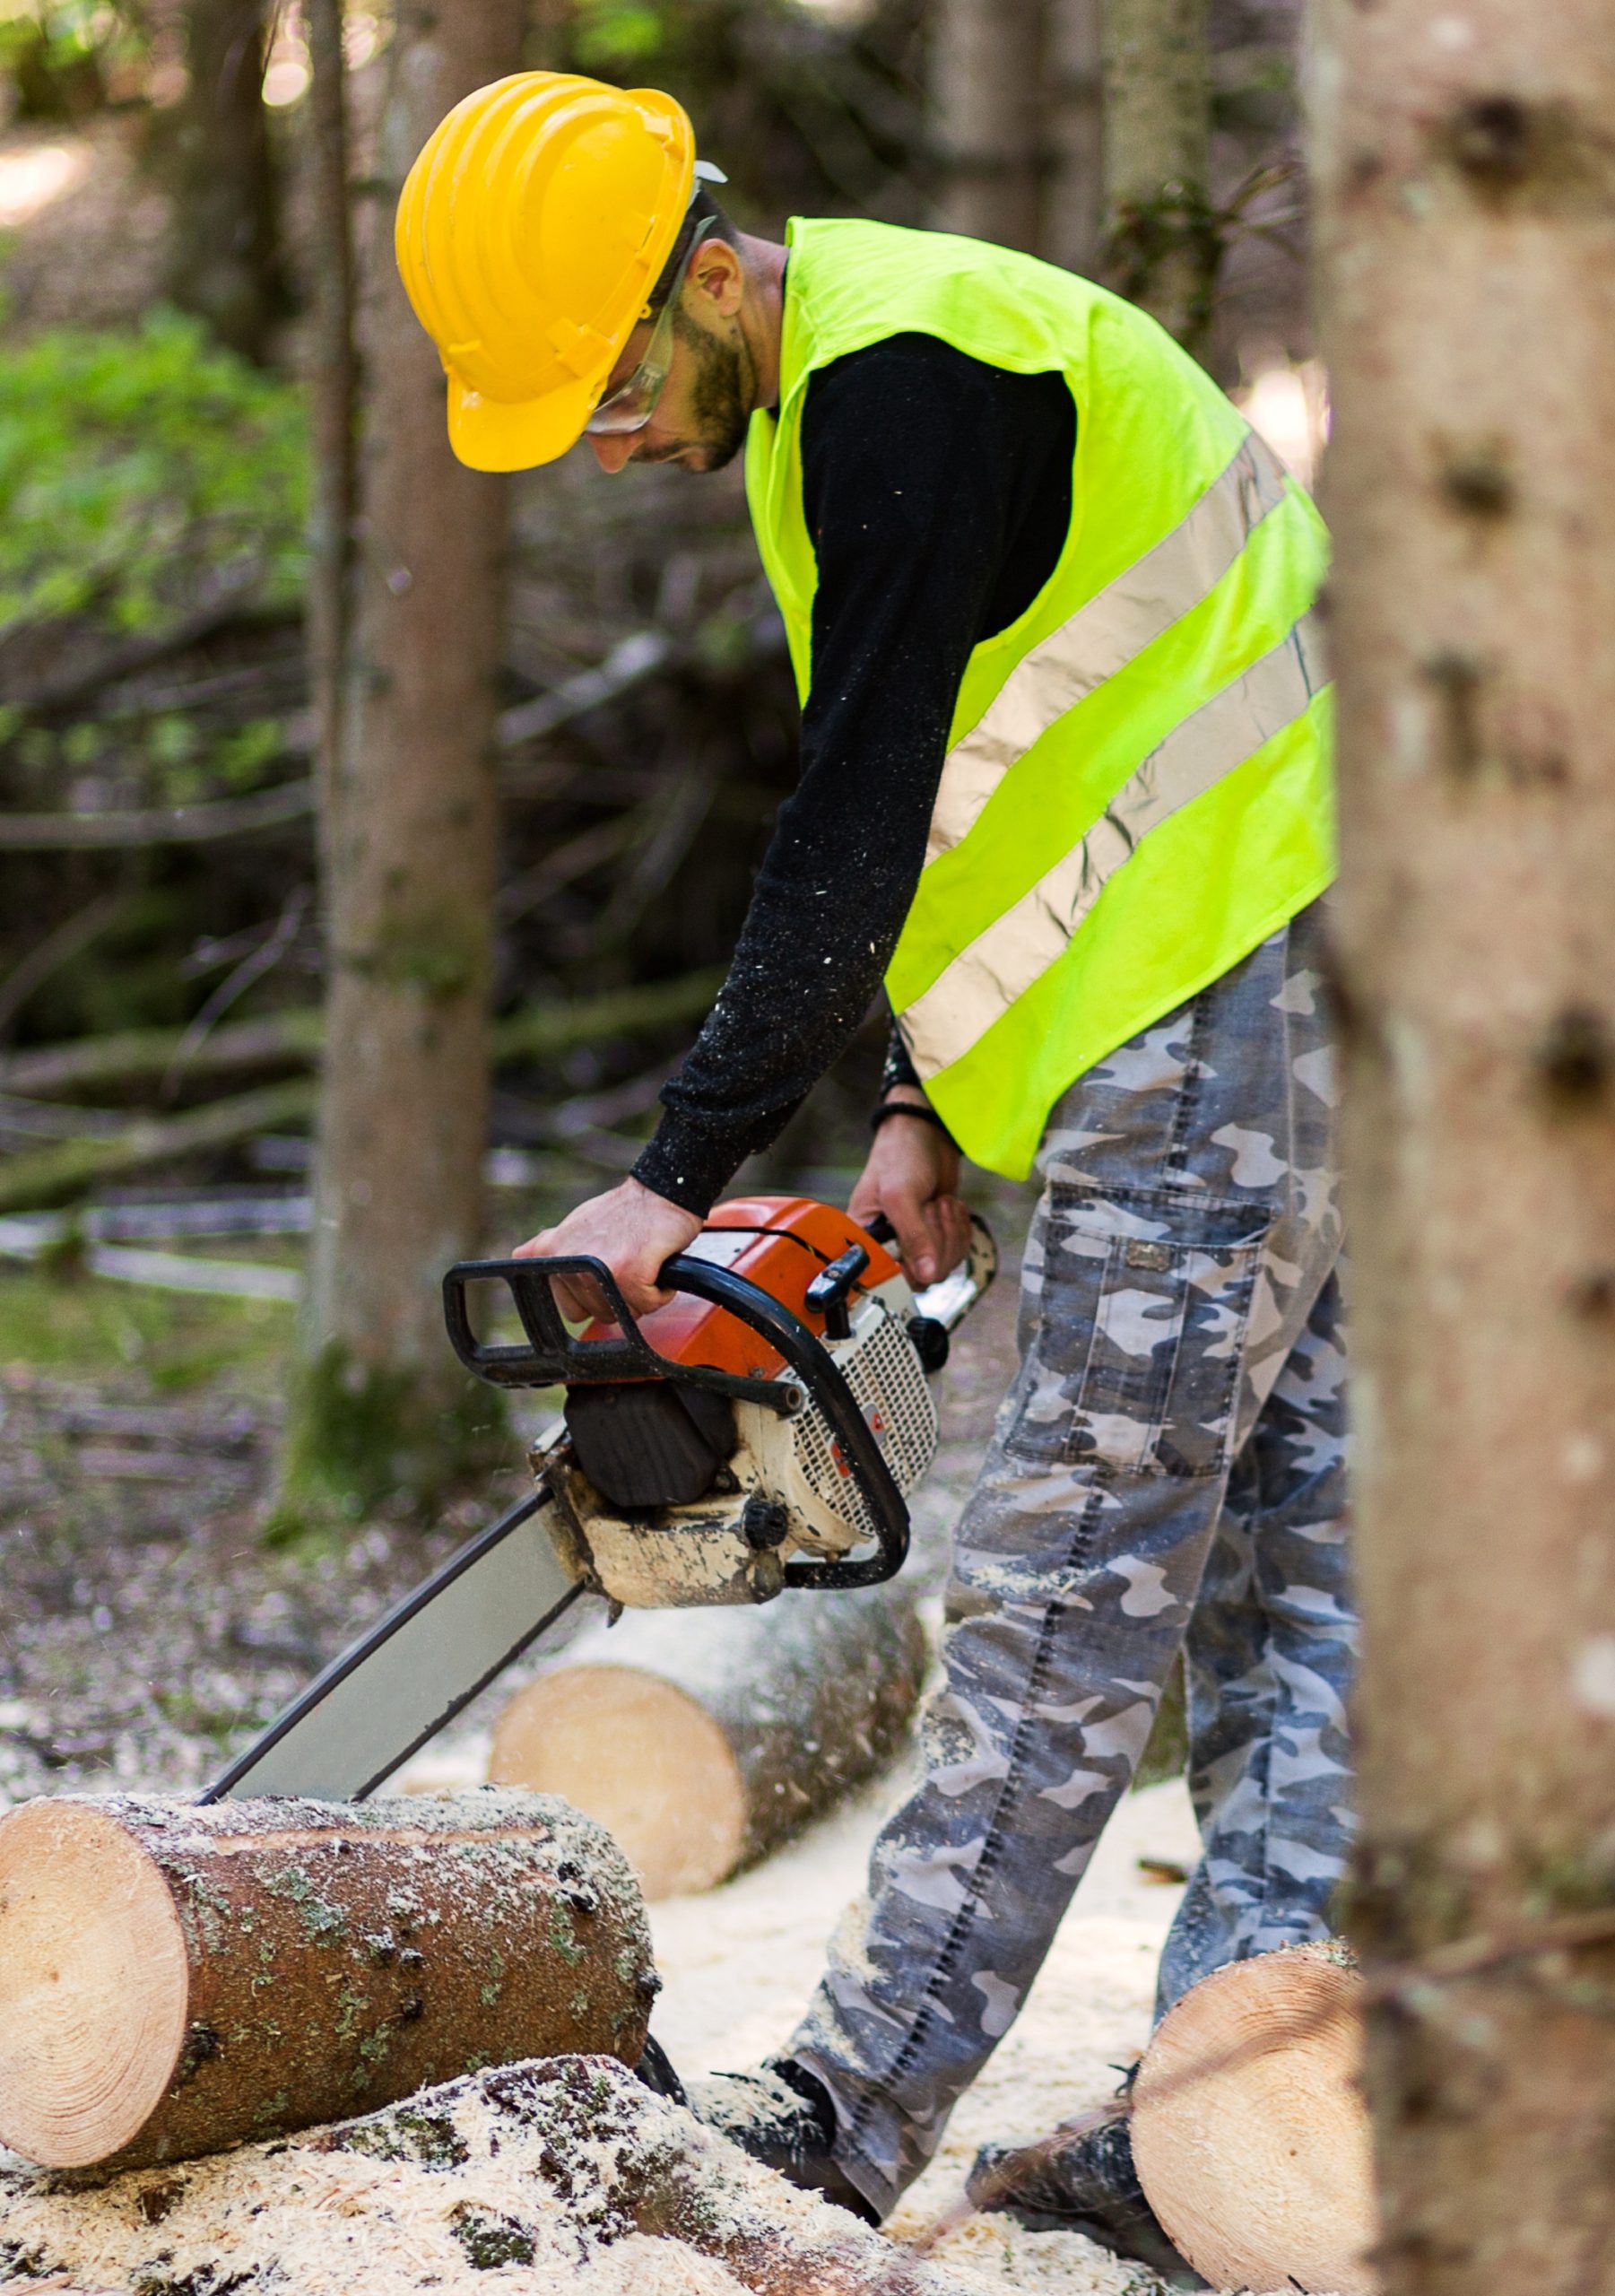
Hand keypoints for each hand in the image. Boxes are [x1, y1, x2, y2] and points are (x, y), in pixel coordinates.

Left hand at [514, 1178, 702, 1323]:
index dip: (593, 1298)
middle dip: (620, 1297)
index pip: (569, 1309)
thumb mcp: (575, 1225)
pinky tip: (655, 1263)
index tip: (604, 1276)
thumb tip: (520, 1258)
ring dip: (640, 1294)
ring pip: (624, 1313)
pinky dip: (660, 1291)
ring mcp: (598, 1270)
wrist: (661, 1193)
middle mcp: (569, 1262)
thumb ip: (550, 1247)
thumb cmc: (624, 1212)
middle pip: (599, 1314)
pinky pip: (649, 1305)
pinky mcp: (629, 1274)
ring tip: (640, 1262)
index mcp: (552, 1253)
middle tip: (628, 1263)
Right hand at [849, 1089, 970, 1290]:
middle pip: (922, 1277)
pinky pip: (957, 1253)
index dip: (908, 1269)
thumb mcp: (900, 1194)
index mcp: (864, 1240)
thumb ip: (913, 1236)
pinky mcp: (938, 1237)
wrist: (926, 1133)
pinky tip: (950, 1207)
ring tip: (940, 1203)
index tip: (922, 1251)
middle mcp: (888, 1247)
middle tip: (932, 1207)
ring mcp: (915, 1244)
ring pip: (943, 1267)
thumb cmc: (900, 1156)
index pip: (886, 1278)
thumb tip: (927, 1275)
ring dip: (951, 1233)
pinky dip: (960, 1230)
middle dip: (937, 1241)